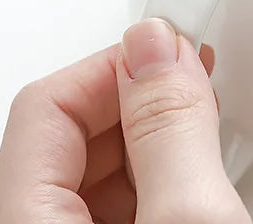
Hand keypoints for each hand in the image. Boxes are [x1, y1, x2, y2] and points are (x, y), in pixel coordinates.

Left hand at [0, 19, 249, 223]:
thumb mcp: (189, 218)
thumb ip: (169, 129)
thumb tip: (153, 46)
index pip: (46, 106)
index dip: (116, 65)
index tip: (175, 48)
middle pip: (71, 133)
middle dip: (142, 98)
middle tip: (197, 85)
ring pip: (100, 167)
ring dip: (157, 136)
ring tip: (206, 131)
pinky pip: (123, 201)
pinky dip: (163, 174)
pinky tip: (199, 176)